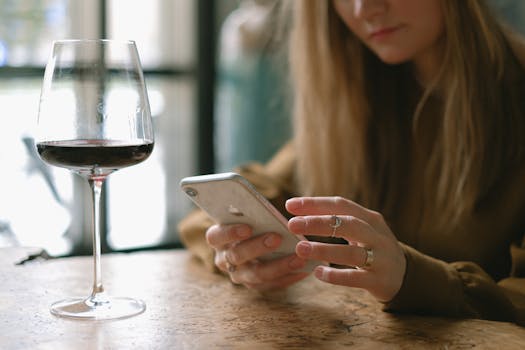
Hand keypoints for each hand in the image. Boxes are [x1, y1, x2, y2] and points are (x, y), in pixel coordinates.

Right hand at [205, 223, 308, 290]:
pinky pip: (272, 285)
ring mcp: (239, 275)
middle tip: (277, 237)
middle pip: (237, 256)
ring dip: (278, 265)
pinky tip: (304, 269)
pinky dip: (289, 276)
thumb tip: (268, 212)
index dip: (230, 232)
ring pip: (256, 274)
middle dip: (257, 247)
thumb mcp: (249, 216)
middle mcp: (224, 259)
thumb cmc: (253, 221)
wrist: (259, 242)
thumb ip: (253, 214)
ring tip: (298, 257)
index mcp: (217, 238)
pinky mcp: (256, 286)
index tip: (248, 227)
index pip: (215, 236)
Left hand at [286, 197, 405, 301]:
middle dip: (319, 223)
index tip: (290, 205)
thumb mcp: (361, 230)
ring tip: (300, 249)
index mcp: (370, 218)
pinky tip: (318, 273)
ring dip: (324, 250)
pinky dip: (336, 276)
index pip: (341, 205)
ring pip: (352, 252)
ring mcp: (381, 258)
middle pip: (348, 224)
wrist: (405, 276)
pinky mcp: (380, 280)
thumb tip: (298, 215)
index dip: (315, 203)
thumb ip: (337, 222)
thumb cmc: (372, 248)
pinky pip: (356, 278)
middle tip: (292, 224)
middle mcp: (377, 235)